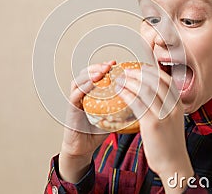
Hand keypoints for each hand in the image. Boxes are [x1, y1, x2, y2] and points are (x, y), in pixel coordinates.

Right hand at [59, 60, 115, 182]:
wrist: (83, 148)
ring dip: (90, 74)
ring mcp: (75, 100)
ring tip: (102, 72)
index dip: (104, 67)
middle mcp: (81, 94)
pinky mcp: (71, 109)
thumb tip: (141, 101)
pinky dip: (83, 88)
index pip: (95, 74)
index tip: (116, 63)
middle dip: (98, 67)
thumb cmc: (96, 132)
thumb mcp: (113, 117)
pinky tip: (93, 84)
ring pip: (78, 80)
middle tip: (109, 65)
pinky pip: (75, 95)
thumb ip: (122, 108)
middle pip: (86, 73)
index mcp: (91, 94)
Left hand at [116, 65, 193, 191]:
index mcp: (178, 105)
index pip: (166, 80)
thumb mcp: (172, 121)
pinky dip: (128, 94)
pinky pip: (138, 103)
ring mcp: (163, 115)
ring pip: (146, 90)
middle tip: (126, 71)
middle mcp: (173, 107)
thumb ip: (164, 108)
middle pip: (155, 81)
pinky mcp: (153, 124)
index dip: (152, 71)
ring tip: (120, 80)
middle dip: (139, 73)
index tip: (140, 68)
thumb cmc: (169, 144)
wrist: (174, 164)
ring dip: (131, 82)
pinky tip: (120, 92)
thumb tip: (149, 96)